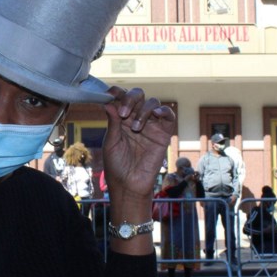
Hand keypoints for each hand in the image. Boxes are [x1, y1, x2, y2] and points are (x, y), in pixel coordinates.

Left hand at [101, 86, 176, 200]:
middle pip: (137, 96)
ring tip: (135, 128)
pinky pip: (168, 115)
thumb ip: (113, 122)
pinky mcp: (163, 133)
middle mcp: (136, 118)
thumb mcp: (111, 142)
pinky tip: (156, 115)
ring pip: (152, 103)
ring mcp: (151, 125)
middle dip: (130, 98)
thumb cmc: (116, 166)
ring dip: (143, 110)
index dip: (117, 92)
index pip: (121, 98)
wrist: (129, 184)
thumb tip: (108, 102)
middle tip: (124, 112)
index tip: (110, 93)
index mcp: (121, 119)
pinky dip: (163, 110)